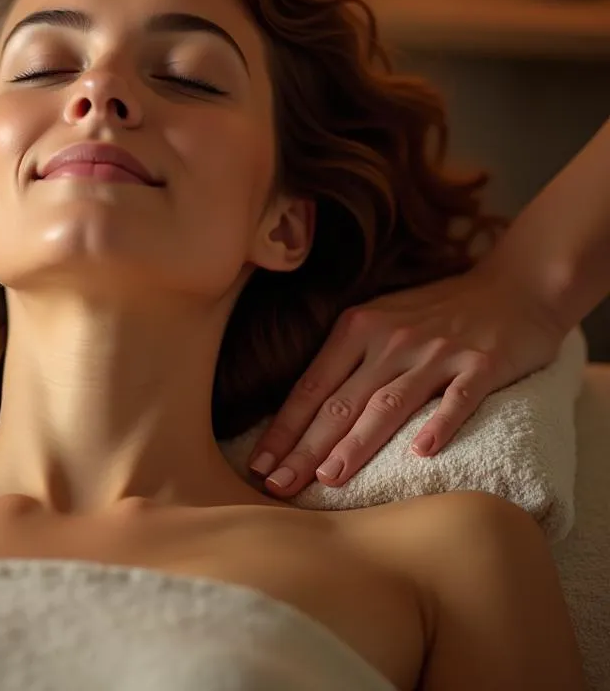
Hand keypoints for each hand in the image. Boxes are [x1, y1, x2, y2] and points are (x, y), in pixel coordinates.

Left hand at [246, 258, 567, 496]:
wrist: (512, 287)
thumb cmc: (436, 312)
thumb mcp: (382, 321)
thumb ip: (348, 359)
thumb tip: (302, 412)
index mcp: (358, 328)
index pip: (311, 386)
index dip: (284, 428)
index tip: (260, 464)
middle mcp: (391, 339)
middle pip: (341, 401)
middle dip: (306, 447)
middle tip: (278, 484)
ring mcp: (437, 352)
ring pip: (390, 403)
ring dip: (357, 442)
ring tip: (329, 478)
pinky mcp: (483, 364)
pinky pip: (459, 398)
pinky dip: (441, 424)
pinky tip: (423, 453)